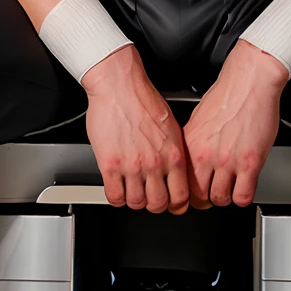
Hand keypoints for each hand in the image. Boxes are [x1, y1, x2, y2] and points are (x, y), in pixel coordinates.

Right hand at [83, 45, 190, 213]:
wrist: (119, 85)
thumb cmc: (143, 99)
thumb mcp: (172, 126)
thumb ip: (175, 151)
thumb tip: (177, 169)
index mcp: (174, 154)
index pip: (181, 196)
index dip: (176, 205)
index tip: (171, 205)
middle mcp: (155, 163)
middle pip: (158, 204)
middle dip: (154, 205)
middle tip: (149, 199)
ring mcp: (132, 166)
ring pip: (136, 203)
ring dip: (133, 201)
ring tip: (131, 192)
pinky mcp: (110, 164)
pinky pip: (114, 196)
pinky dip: (116, 198)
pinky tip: (116, 189)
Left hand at [183, 39, 287, 207]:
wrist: (249, 81)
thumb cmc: (227, 94)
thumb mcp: (198, 119)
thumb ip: (193, 143)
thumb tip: (191, 160)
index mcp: (190, 145)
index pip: (181, 183)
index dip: (189, 193)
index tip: (196, 194)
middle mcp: (205, 155)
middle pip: (199, 196)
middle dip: (207, 200)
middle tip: (214, 195)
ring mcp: (228, 161)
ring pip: (221, 199)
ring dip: (226, 198)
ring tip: (231, 190)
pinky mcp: (250, 163)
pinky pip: (243, 196)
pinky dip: (244, 197)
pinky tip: (245, 188)